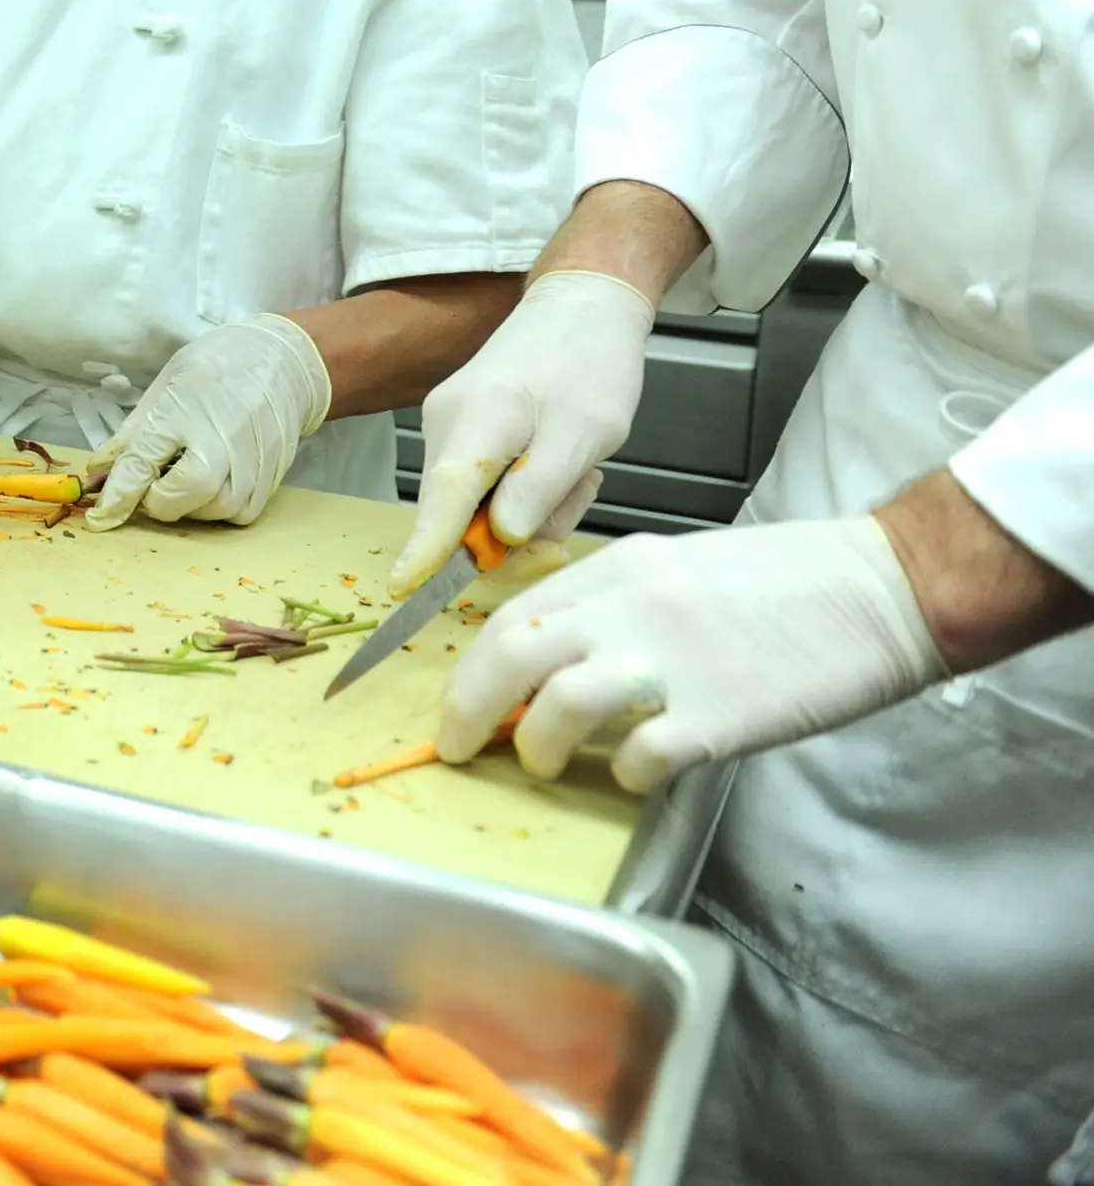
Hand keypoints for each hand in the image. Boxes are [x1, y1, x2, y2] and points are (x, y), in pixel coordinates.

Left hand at [83, 315, 328, 529]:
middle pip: (184, 495)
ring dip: (191, 505)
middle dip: (160, 501)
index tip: (101, 518)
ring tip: (187, 476)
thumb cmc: (217, 367)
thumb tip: (100, 472)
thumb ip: (133, 433)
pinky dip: (220, 508)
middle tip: (156, 483)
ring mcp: (252, 460)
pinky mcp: (273, 477)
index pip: (141, 463)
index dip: (117, 496)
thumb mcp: (165, 385)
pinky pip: (241, 513)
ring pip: (214, 510)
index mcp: (183, 411)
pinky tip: (215, 482)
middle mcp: (220, 439)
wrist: (283, 362)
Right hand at [396, 270, 654, 591]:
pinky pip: (483, 487)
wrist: (581, 309)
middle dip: (514, 531)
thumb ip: (541, 487)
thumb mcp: (586, 431)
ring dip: (528, 508)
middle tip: (580, 494)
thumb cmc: (590, 364)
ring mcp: (447, 427)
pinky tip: (556, 459)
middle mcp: (445, 426)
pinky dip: (522, 490)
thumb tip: (500, 538)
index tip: (406, 589)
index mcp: (477, 422)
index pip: (444, 497)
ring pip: (475, 505)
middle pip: (459, 512)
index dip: (428, 549)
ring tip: (576, 468)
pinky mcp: (459, 431)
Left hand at [439, 513, 947, 790]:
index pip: (511, 617)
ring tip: (547, 763)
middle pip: (511, 655)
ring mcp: (672, 662)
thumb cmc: (787, 582)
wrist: (881, 586)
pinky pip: (640, 757)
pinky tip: (637, 774)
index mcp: (619, 571)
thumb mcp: (678, 567)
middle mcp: (631, 609)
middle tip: (462, 746)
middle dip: (470, 708)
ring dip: (540, 746)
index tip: (462, 704)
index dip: (472, 669)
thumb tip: (555, 656)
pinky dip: (626, 775)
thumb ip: (613, 604)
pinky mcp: (719, 716)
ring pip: (558, 705)